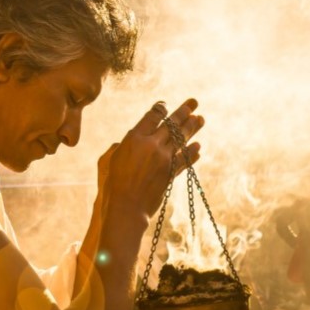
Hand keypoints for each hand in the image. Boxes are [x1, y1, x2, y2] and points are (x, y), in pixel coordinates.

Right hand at [105, 99, 202, 216]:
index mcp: (134, 138)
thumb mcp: (109, 159)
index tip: (165, 104)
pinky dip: (192, 153)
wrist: (126, 207)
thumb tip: (131, 141)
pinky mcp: (170, 173)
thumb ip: (121, 146)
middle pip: (171, 124)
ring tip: (201, 119)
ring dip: (193, 127)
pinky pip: (185, 160)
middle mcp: (151, 145)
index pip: (152, 116)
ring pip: (182, 139)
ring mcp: (163, 159)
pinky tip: (198, 147)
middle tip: (194, 102)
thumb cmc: (112, 184)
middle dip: (184, 111)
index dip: (161, 108)